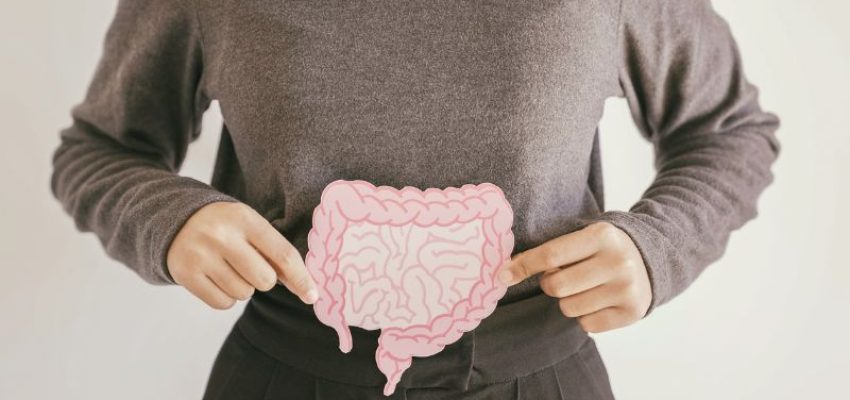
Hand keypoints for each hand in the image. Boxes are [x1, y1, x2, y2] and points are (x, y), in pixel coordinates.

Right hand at [166, 201, 318, 308]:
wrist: (176, 221)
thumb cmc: (226, 227)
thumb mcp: (250, 226)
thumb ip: (276, 252)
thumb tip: (305, 288)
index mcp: (244, 218)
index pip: (282, 254)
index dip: (301, 278)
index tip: (312, 296)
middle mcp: (221, 235)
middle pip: (265, 280)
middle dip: (264, 279)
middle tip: (250, 265)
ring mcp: (201, 255)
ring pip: (244, 293)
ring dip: (243, 287)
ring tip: (229, 268)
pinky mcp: (185, 274)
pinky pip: (223, 303)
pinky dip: (226, 297)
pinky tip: (217, 278)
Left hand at [497, 221, 651, 332]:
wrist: (649, 259)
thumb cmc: (602, 249)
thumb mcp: (583, 237)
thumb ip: (551, 250)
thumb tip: (506, 270)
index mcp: (601, 235)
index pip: (551, 255)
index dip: (523, 266)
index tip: (502, 275)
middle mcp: (618, 261)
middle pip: (556, 286)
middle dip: (549, 284)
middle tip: (561, 277)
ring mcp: (627, 289)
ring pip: (569, 308)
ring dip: (568, 301)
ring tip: (584, 288)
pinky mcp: (632, 312)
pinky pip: (586, 325)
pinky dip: (585, 316)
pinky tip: (598, 301)